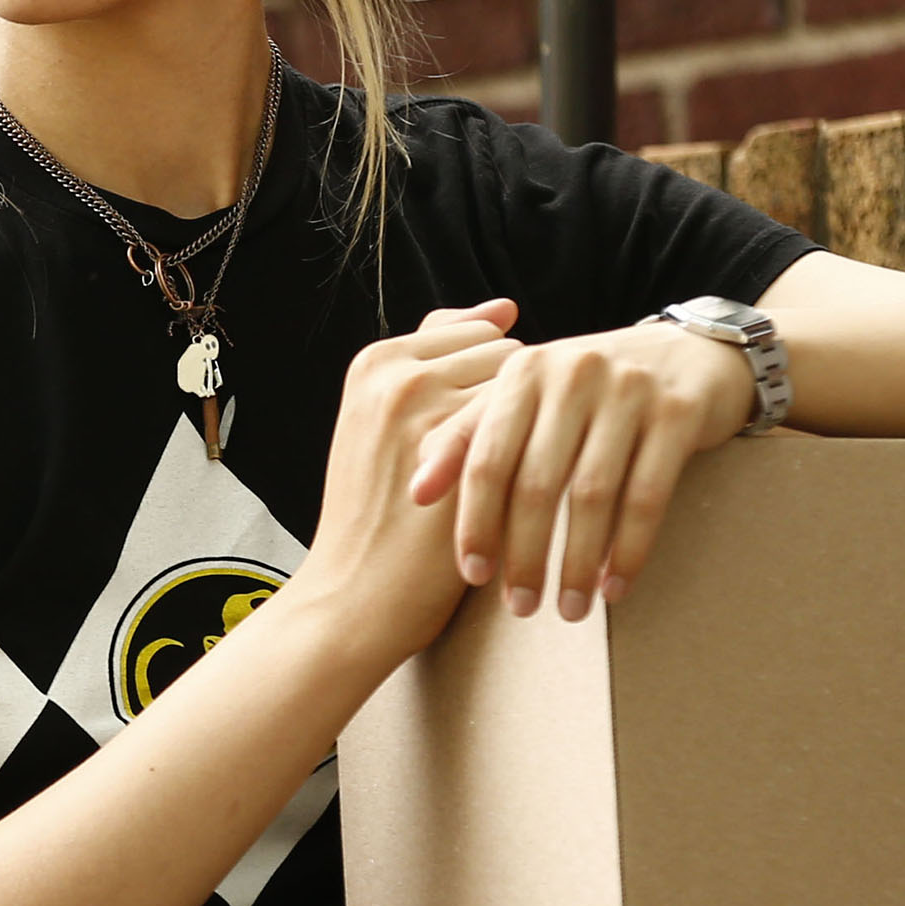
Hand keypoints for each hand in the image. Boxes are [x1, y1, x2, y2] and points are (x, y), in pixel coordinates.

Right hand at [288, 299, 522, 655]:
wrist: (353, 599)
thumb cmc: (376, 518)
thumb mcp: (382, 424)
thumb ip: (435, 363)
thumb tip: (508, 307)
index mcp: (374, 361)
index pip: (473, 333)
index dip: (490, 382)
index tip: (487, 427)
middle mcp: (399, 375)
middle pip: (505, 354)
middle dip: (521, 398)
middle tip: (516, 453)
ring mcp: (433, 415)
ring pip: (529, 391)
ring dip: (542, 425)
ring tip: (535, 472)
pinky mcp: (468, 459)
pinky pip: (538, 432)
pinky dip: (551, 455)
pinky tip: (550, 487)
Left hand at [409, 319, 752, 620]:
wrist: (690, 354)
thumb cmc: (590, 392)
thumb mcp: (528, 398)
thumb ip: (470, 435)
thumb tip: (415, 491)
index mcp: (524, 372)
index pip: (486, 457)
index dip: (476, 521)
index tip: (472, 576)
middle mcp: (572, 374)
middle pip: (537, 482)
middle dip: (525, 554)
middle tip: (520, 607)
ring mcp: (629, 391)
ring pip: (592, 495)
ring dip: (578, 562)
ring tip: (570, 609)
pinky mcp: (678, 413)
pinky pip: (647, 496)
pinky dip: (629, 548)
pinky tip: (616, 586)